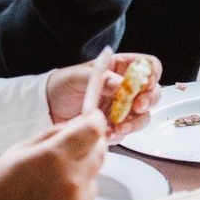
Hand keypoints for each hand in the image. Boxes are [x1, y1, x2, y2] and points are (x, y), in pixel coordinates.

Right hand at [0, 113, 107, 199]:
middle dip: (90, 148)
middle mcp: (71, 182)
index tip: (94, 120)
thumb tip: (79, 124)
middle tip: (73, 153)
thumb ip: (53, 134)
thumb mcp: (18, 151)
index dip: (96, 122)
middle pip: (99, 155)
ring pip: (93, 183)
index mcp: (54, 157)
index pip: (93, 131)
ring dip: (80, 180)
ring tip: (50, 190)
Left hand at [45, 52, 161, 139]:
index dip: (151, 74)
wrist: (46, 109)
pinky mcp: (115, 126)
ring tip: (119, 127)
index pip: (148, 65)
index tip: (144, 84)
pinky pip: (127, 132)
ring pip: (143, 115)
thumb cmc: (61, 86)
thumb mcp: (77, 76)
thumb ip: (100, 78)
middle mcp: (126, 88)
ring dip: (135, 122)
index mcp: (120, 68)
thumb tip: (120, 84)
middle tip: (137, 107)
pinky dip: (120, 134)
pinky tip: (108, 134)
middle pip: (152, 91)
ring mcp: (122, 108)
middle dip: (148, 100)